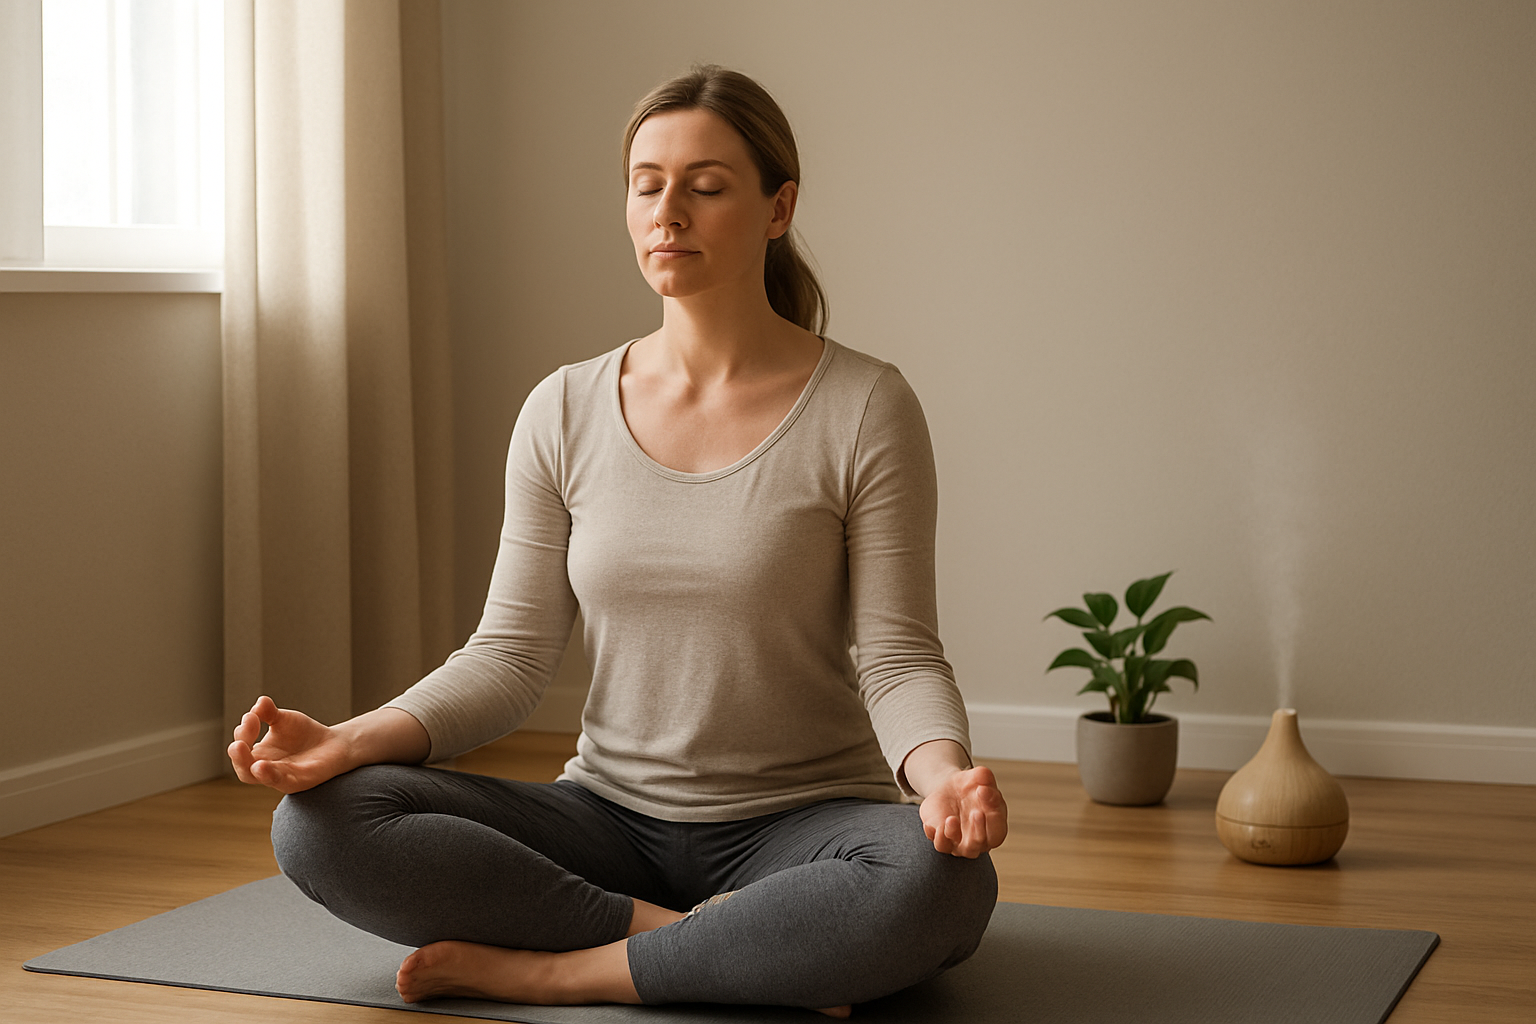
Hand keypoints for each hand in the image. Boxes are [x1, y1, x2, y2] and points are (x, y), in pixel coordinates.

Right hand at [228, 695, 352, 793]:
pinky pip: (279, 782)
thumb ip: (270, 713)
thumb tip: (259, 703)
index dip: (243, 733)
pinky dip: (269, 775)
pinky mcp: (297, 782)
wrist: (334, 744)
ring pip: (257, 777)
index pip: (241, 747)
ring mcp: (280, 776)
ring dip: (247, 765)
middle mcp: (265, 767)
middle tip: (238, 742)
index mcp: (259, 753)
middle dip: (237, 754)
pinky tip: (261, 766)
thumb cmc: (304, 734)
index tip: (251, 717)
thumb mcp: (285, 720)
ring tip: (241, 751)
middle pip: (242, 767)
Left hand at [918, 764, 1008, 858]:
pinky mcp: (944, 840)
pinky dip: (935, 835)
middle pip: (980, 843)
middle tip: (975, 812)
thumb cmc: (972, 787)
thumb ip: (984, 777)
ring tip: (951, 819)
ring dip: (954, 834)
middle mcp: (979, 840)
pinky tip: (930, 824)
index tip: (983, 790)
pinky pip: (940, 845)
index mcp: (994, 826)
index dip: (994, 814)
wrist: (951, 790)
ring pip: (960, 849)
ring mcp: (961, 843)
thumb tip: (984, 778)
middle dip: (979, 829)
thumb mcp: (978, 778)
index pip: (998, 829)